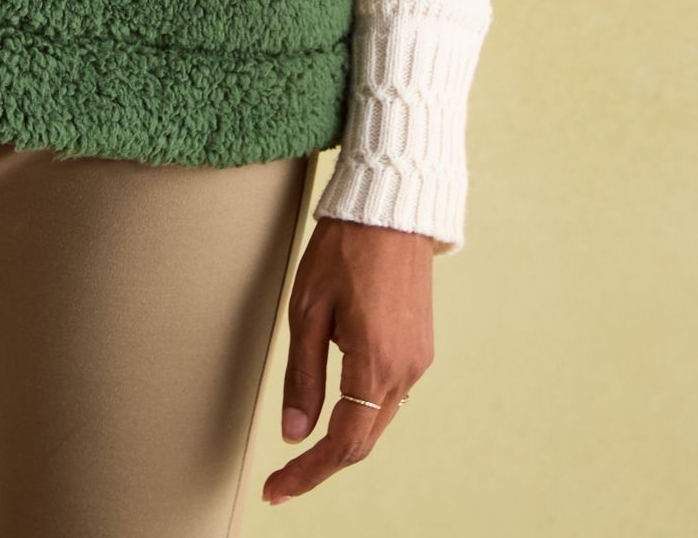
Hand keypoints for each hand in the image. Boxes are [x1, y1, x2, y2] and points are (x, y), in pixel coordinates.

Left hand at [262, 213, 438, 505]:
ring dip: (342, 435)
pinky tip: (336, 400)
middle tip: (281, 475)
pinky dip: (360, 408)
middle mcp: (405, 371)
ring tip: (303, 442)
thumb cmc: (342, 250)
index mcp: (375, 364)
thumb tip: (294, 434)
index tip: (276, 489)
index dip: (308, 474)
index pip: (343, 444)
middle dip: (322, 461)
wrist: (391, 208)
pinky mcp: (421, 348)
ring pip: (377, 419)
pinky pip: (389, 394)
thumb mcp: (307, 309)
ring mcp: (418, 361)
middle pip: (362, 438)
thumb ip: (302, 376)